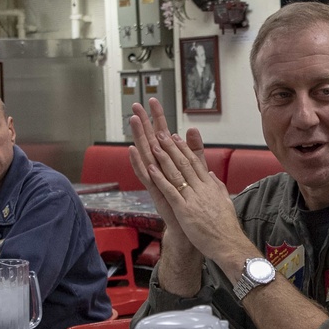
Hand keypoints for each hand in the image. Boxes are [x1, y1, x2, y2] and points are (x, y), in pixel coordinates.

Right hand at [129, 98, 206, 243]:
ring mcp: (156, 179)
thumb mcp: (196, 170)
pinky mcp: (155, 192)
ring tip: (133, 121)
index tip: (153, 101)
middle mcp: (159, 168)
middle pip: (149, 140)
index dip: (158, 118)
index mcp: (169, 162)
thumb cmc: (190, 200)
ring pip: (145, 154)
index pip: (162, 135)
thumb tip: (192, 128)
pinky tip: (133, 150)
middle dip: (143, 123)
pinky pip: (145, 175)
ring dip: (138, 137)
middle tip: (135, 105)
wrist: (189, 227)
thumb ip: (194, 150)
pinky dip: (138, 163)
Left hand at [136, 111, 249, 269]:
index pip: (196, 163)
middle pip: (185, 163)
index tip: (176, 137)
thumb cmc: (225, 227)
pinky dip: (160, 178)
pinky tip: (151, 168)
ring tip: (153, 144)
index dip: (185, 149)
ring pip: (176, 173)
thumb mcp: (224, 202)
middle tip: (161, 133)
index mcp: (210, 186)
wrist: (228, 244)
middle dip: (172, 147)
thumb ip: (216, 186)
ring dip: (164, 157)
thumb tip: (210, 174)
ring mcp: (193, 198)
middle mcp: (202, 188)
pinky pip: (170, 191)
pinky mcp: (185, 210)